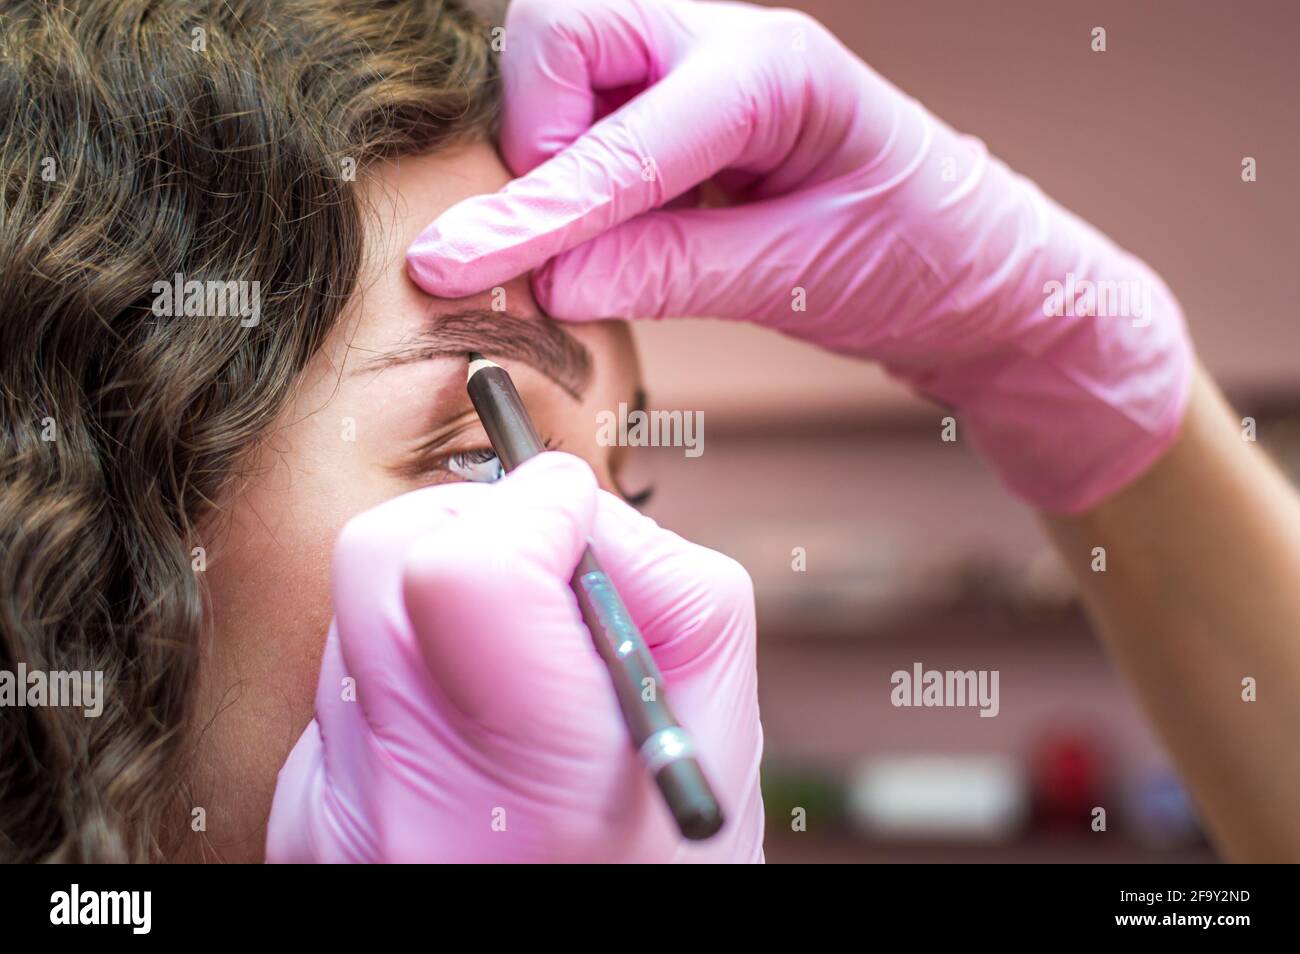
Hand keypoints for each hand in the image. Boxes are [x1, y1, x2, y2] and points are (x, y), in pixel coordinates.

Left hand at [265, 453, 763, 861]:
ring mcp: (333, 818)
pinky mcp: (298, 820)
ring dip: (441, 597)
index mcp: (533, 787)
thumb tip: (579, 512)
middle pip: (383, 556)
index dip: (530, 510)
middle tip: (544, 574)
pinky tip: (464, 734)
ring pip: (360, 606)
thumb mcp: (717, 739)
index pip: (459, 572)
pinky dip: (409, 672)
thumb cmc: (667, 867)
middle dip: (477, 524)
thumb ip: (668, 588)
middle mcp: (404, 806)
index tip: (573, 518)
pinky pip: (343, 680)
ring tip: (514, 679)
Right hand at [406, 0, 1192, 513]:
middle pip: (558, 36)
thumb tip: (553, 281)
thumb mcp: (802, 276)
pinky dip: (568, 176)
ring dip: (544, 157)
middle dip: (533, 139)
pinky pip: (587, 118)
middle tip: (564, 234)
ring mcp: (699, 68)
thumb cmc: (925, 258)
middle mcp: (725, 43)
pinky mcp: (684, 111)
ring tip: (591, 241)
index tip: (452, 265)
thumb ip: (673, 270)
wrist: (979, 270)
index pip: (616, 140)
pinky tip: (601, 232)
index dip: (530, 213)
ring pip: (558, 68)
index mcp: (772, 70)